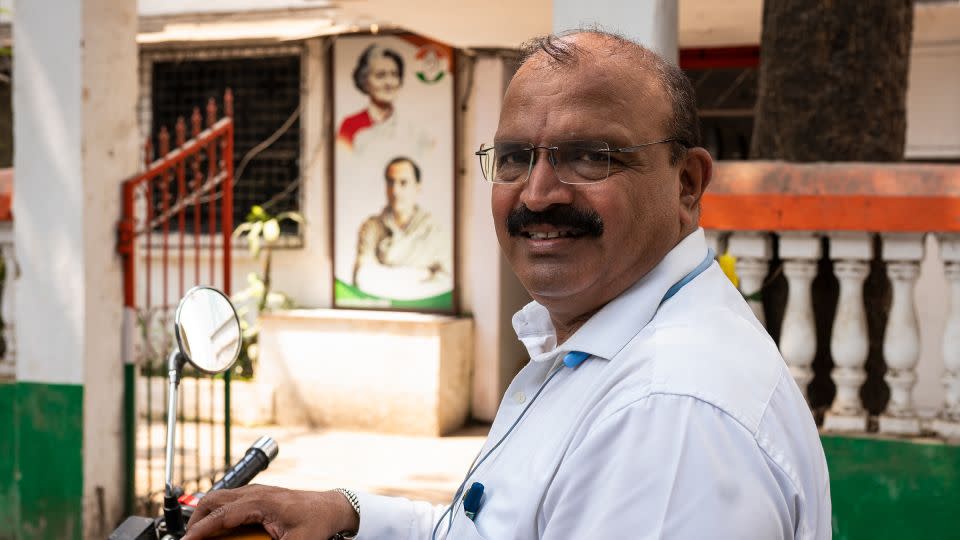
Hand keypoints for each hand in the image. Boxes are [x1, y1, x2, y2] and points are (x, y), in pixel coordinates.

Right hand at [182, 485, 358, 539]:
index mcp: (259, 502)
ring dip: (205, 515)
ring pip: (218, 498)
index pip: (220, 515)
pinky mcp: (258, 496)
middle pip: (212, 500)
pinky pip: (229, 501)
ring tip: (198, 536)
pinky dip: (217, 513)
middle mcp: (254, 492)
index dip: (199, 530)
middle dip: (195, 520)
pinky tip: (218, 529)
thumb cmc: (317, 521)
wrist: (333, 507)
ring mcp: (255, 491)